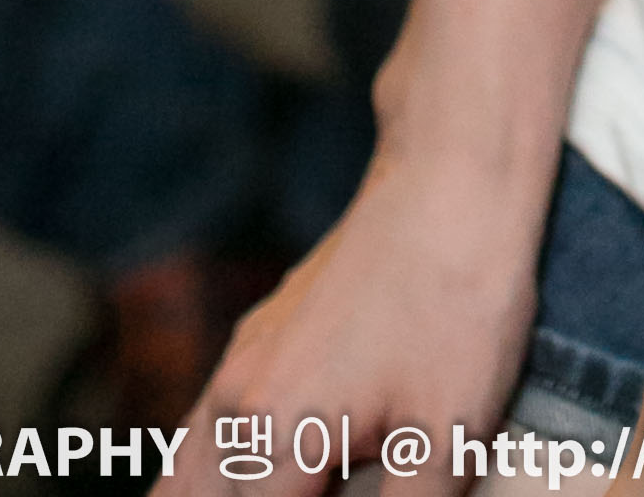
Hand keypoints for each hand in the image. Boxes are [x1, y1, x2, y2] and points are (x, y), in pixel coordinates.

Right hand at [176, 146, 539, 496]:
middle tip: (311, 491)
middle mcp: (237, 402)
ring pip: (183, 473)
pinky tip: (228, 479)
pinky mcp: (258, 336)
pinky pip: (199, 428)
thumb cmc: (459, 301)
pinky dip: (200, 474)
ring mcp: (240, 362)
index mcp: (277, 436)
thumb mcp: (451, 433)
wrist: (450, 178)